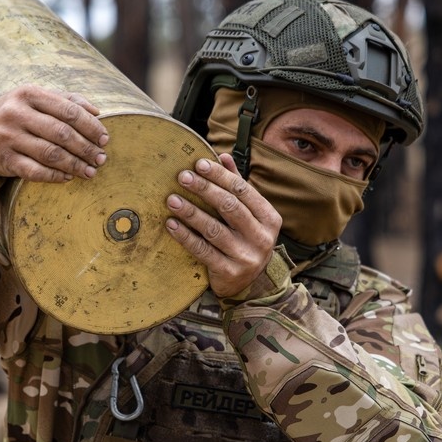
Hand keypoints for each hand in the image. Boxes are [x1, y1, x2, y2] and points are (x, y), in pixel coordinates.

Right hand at [0, 85, 108, 181]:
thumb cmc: (15, 114)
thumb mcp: (34, 99)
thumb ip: (66, 100)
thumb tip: (96, 111)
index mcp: (28, 93)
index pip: (69, 110)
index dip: (91, 126)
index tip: (105, 139)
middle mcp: (16, 113)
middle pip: (62, 133)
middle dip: (86, 148)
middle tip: (101, 158)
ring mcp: (9, 137)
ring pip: (51, 154)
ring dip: (75, 165)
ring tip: (90, 171)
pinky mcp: (4, 160)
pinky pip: (35, 171)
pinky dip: (55, 176)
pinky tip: (68, 178)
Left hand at [165, 153, 281, 297]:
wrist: (249, 285)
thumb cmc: (246, 240)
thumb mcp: (249, 214)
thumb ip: (237, 186)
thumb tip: (222, 156)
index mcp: (269, 218)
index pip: (242, 191)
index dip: (220, 176)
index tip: (199, 164)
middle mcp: (261, 237)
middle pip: (229, 207)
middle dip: (205, 189)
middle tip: (183, 177)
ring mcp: (246, 256)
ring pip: (214, 229)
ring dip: (191, 212)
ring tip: (172, 199)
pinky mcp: (229, 272)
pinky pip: (203, 250)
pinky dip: (186, 236)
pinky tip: (172, 224)